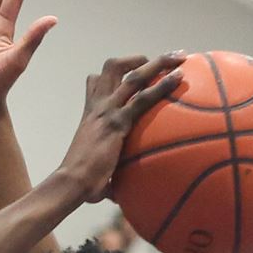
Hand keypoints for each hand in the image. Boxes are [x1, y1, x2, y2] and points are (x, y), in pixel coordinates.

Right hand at [58, 54, 185, 202]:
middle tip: (163, 60)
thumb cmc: (82, 182)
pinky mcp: (118, 121)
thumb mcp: (97, 168)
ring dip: (158, 63)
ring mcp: (107, 111)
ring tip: (178, 57)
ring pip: (133, 75)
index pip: (94, 82)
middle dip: (138, 58)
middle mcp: (98, 106)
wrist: (72, 182)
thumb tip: (121, 195)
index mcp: (90, 113)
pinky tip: (180, 79)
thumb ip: (110, 174)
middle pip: (113, 67)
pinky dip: (163, 85)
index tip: (130, 73)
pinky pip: (143, 97)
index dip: (111, 74)